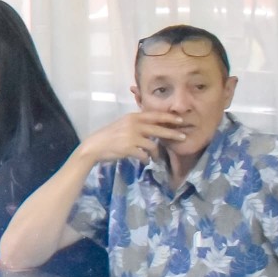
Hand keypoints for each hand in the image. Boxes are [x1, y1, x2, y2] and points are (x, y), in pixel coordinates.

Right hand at [76, 111, 190, 166]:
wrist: (94, 146)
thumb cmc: (108, 136)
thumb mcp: (123, 124)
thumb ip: (136, 123)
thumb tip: (153, 126)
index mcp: (133, 117)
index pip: (155, 115)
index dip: (169, 118)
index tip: (180, 120)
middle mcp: (134, 125)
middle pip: (158, 129)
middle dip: (172, 134)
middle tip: (183, 137)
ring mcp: (131, 137)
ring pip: (152, 145)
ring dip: (156, 153)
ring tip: (157, 157)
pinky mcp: (129, 149)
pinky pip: (144, 155)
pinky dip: (146, 159)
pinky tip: (144, 161)